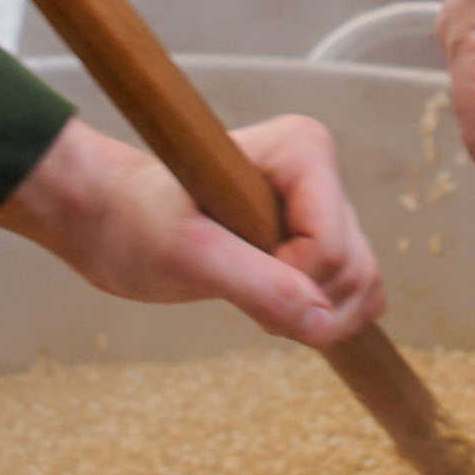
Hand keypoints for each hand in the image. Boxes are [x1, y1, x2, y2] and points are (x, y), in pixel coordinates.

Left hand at [0, 114, 383, 345]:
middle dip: (302, 303)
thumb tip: (322, 323)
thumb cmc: (135, 221)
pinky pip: (358, 293)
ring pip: (362, 286)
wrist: (111, 218)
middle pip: (354, 270)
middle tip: (234, 288)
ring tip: (249, 294)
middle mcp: (323, 171)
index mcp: (302, 150)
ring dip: (313, 316)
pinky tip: (270, 303)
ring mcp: (325, 206)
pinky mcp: (320, 236)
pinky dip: (321, 317)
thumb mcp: (186, 256)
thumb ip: (257, 285)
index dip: (285, 280)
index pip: (331, 248)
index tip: (227, 266)